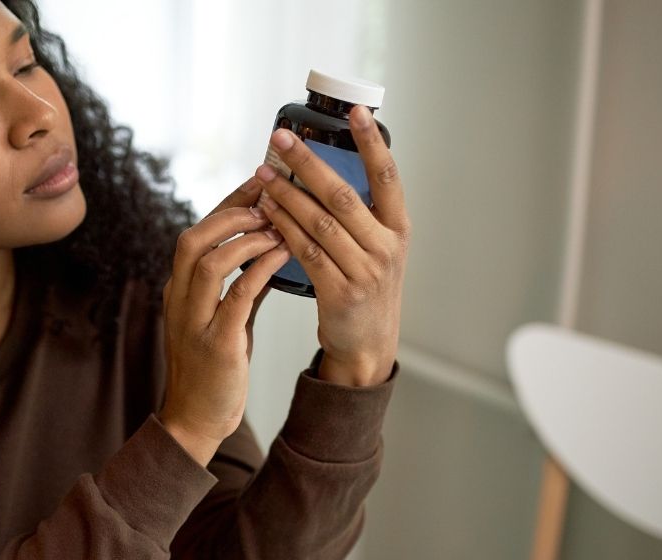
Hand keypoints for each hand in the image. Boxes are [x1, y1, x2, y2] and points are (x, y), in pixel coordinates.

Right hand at [157, 177, 289, 463]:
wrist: (197, 419)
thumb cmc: (213, 370)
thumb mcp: (225, 319)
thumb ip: (241, 285)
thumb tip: (270, 249)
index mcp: (178, 291)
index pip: (197, 233)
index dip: (228, 206)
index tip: (259, 184)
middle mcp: (179, 300)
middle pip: (194, 238)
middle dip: (232, 212)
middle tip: (269, 200)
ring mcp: (193, 321)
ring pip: (209, 261)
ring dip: (245, 238)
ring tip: (277, 226)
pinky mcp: (215, 343)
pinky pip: (236, 295)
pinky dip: (259, 269)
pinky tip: (282, 255)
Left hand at [256, 105, 410, 385]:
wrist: (367, 346)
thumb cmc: (367, 290)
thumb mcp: (377, 249)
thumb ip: (360, 215)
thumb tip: (323, 169)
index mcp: (398, 228)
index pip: (388, 176)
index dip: (372, 143)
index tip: (355, 111)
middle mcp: (386, 247)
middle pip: (343, 195)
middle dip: (308, 162)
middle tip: (281, 138)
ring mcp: (365, 271)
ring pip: (319, 222)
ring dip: (286, 194)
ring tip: (263, 174)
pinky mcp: (340, 293)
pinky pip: (306, 252)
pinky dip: (283, 228)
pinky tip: (266, 212)